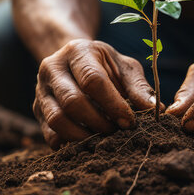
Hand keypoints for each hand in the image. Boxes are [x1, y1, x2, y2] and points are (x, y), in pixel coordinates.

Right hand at [34, 39, 157, 148]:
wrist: (72, 60)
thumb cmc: (105, 65)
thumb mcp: (124, 68)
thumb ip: (139, 87)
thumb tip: (157, 110)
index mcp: (77, 51)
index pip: (93, 80)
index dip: (113, 105)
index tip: (129, 122)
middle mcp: (52, 67)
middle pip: (72, 102)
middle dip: (99, 122)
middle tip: (116, 132)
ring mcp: (40, 89)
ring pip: (57, 119)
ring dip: (84, 135)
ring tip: (103, 139)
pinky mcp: (36, 109)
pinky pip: (49, 132)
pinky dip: (68, 143)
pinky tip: (86, 143)